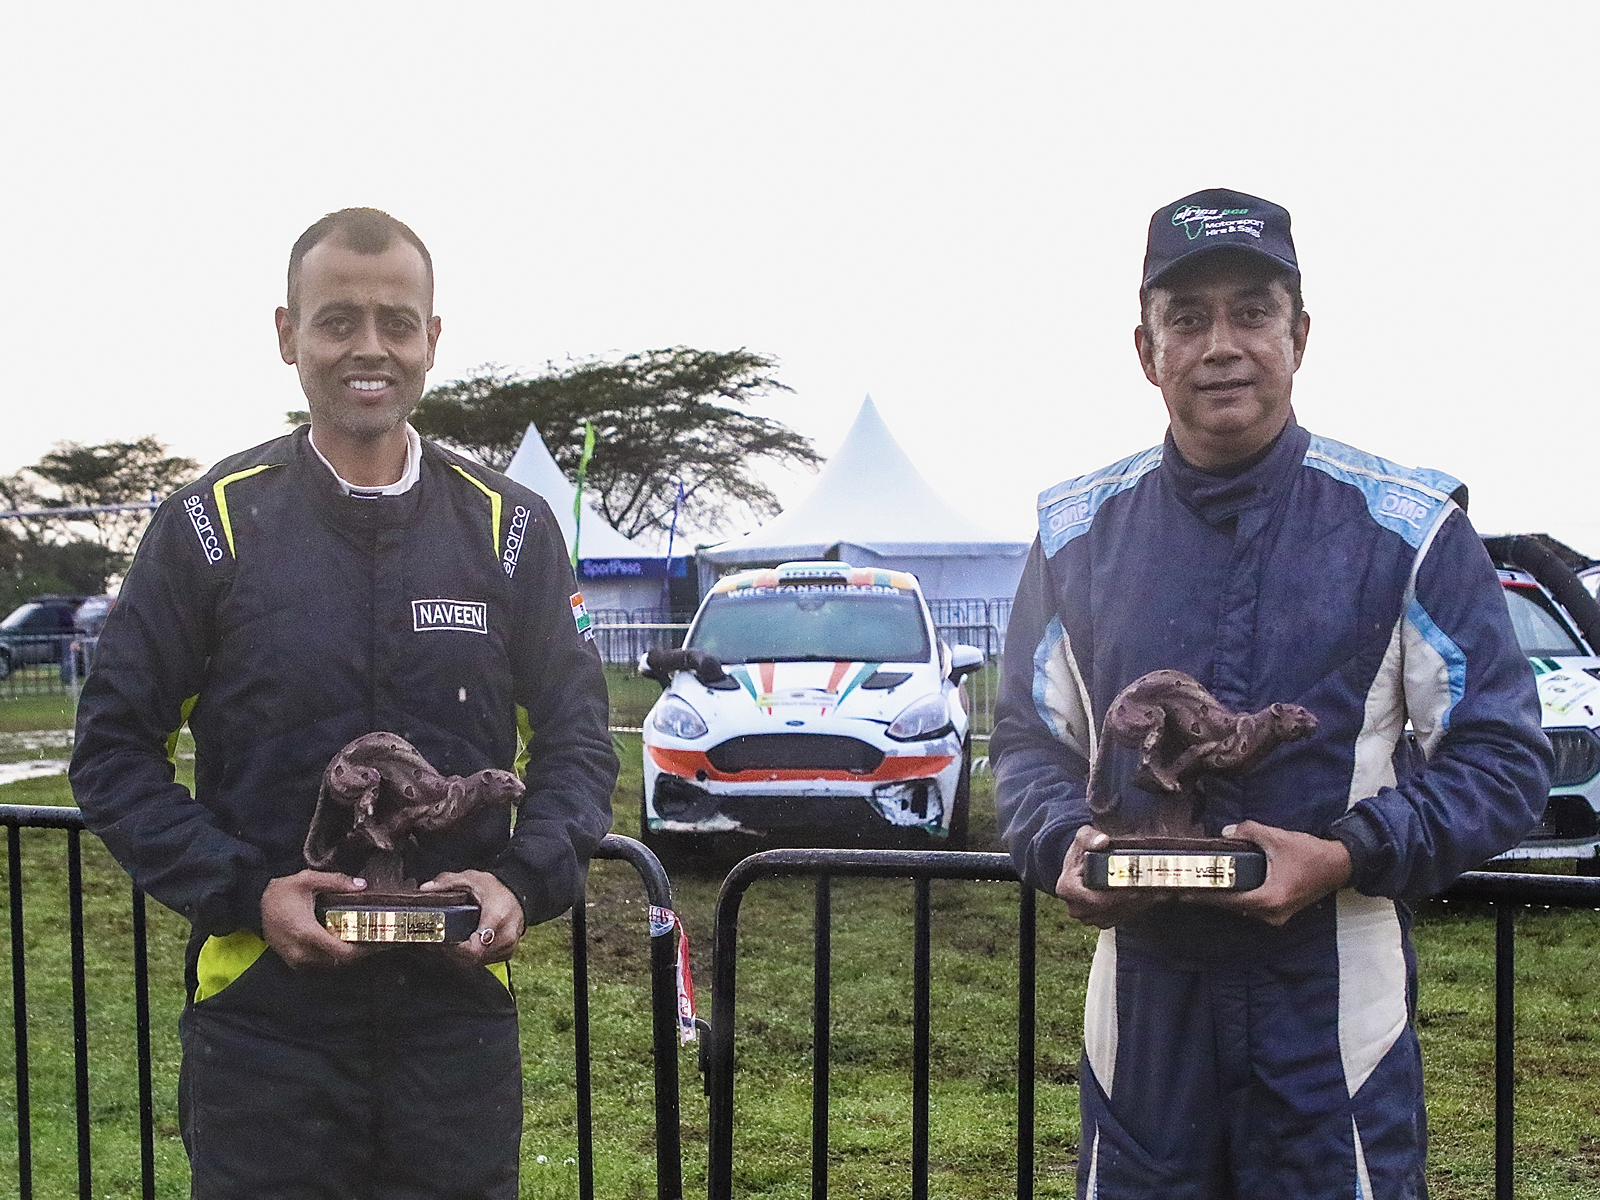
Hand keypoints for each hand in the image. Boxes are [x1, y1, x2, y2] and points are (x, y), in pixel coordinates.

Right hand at [261, 870, 371, 969]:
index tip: (376, 941)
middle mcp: (302, 952)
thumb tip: (362, 885)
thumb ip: (336, 882)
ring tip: (357, 940)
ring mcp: (295, 960)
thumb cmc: (281, 892)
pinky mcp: (291, 962)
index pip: (342, 953)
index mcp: (308, 933)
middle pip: (339, 962)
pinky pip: (317, 966)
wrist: (253, 904)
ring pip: (329, 966)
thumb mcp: (307, 880)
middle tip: (371, 939)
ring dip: (343, 957)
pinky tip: (337, 944)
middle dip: (357, 953)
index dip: (363, 950)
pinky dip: (330, 958)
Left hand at [422, 870, 525, 966]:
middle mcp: (504, 936)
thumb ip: (447, 882)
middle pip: (471, 958)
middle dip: (451, 953)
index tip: (439, 940)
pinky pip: (483, 962)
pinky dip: (469, 957)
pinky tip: (460, 947)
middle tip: (436, 943)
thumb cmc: (495, 889)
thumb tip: (425, 888)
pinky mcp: (506, 953)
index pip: (474, 947)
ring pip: (476, 963)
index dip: (453, 949)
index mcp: (496, 918)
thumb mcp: (471, 878)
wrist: (519, 895)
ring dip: (458, 957)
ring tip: (445, 944)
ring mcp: (507, 947)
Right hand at [1054, 826, 1159, 928]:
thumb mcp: (1084, 837)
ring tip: (1155, 892)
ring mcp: (1087, 916)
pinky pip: (1120, 918)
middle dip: (1133, 901)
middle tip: (1153, 890)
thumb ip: (1091, 837)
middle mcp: (1075, 907)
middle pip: (1109, 910)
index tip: (1137, 888)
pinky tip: (1149, 897)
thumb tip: (1102, 840)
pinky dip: (1135, 909)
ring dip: (1137, 906)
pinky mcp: (1099, 919)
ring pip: (1117, 916)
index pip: (1096, 900)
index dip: (1118, 896)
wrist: (1080, 864)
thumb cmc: (1082, 850)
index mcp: (1068, 888)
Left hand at [1189, 820, 1351, 926]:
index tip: (1181, 893)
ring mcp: (1277, 917)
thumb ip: (1248, 832)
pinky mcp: (1280, 913)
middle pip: (1231, 907)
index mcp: (1269, 900)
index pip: (1227, 901)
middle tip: (1184, 886)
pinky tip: (1224, 887)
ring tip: (1199, 886)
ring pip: (1241, 909)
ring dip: (1223, 897)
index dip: (1203, 896)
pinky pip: (1252, 907)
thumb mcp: (1276, 838)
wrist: (1339, 865)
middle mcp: (1271, 914)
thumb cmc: (1310, 854)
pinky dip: (1237, 898)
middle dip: (1209, 896)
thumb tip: (1225, 833)